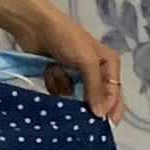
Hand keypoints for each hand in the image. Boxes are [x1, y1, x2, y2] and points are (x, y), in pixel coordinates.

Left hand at [5, 0, 123, 120]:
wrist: (34, 25)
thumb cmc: (66, 39)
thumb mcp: (86, 61)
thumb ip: (95, 88)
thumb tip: (101, 115)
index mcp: (108, 63)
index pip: (114, 92)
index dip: (111, 108)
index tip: (103, 124)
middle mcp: (95, 69)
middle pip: (96, 96)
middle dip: (86, 102)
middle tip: (80, 117)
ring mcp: (75, 72)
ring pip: (76, 95)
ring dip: (66, 90)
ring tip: (58, 77)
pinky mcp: (58, 74)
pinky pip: (60, 90)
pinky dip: (55, 83)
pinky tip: (48, 72)